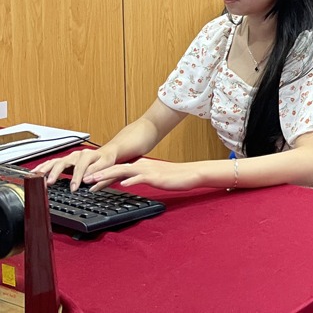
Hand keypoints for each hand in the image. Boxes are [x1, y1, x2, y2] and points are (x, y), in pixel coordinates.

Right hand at [33, 148, 116, 191]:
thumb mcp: (106, 164)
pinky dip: (43, 167)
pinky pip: (52, 163)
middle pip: (63, 162)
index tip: (73, 188)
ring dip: (45, 169)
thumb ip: (96, 171)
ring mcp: (69, 157)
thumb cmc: (105, 160)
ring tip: (37, 176)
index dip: (76, 178)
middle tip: (50, 182)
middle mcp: (76, 155)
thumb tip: (86, 178)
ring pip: (54, 162)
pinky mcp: (64, 161)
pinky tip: (36, 172)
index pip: (80, 167)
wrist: (105, 153)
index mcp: (87, 155)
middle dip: (55, 172)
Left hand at [84, 158, 202, 191]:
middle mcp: (141, 165)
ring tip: (95, 182)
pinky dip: (130, 180)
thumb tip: (125, 182)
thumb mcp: (152, 177)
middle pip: (116, 168)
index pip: (117, 169)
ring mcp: (148, 170)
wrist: (190, 173)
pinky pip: (140, 178)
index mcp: (140, 165)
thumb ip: (138, 177)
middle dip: (99, 174)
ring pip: (124, 171)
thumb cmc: (173, 177)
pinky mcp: (155, 176)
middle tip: (84, 180)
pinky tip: (122, 184)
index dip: (102, 174)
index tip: (89, 180)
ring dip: (108, 176)